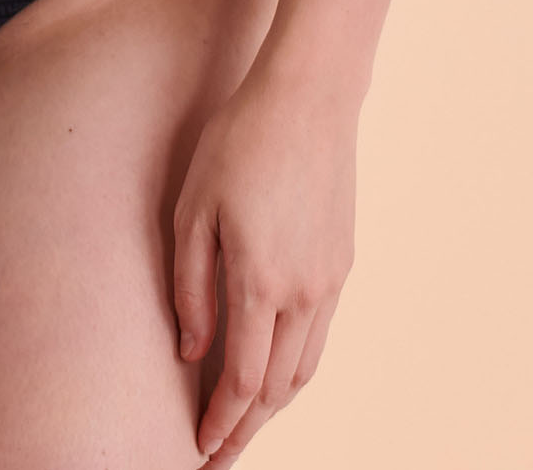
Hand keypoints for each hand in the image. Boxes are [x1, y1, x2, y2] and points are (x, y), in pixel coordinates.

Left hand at [173, 55, 358, 463]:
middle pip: (277, 389)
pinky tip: (274, 368)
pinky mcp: (342, 264)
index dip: (221, 422)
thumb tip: (189, 350)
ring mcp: (330, 281)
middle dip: (247, 427)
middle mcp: (303, 294)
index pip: (242, 381)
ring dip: (274, 404)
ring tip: (243, 422)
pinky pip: (319, 336)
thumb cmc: (238, 142)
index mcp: (261, 282)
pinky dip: (295, 367)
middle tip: (218, 452)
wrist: (309, 98)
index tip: (200, 450)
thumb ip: (189, 285)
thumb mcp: (193, 207)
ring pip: (304, 369)